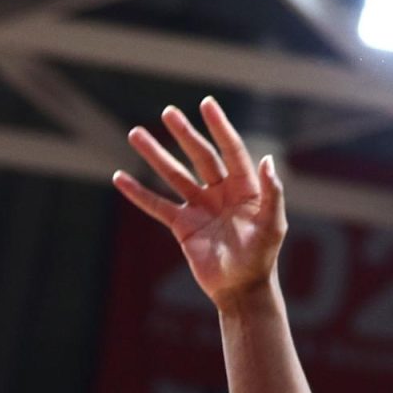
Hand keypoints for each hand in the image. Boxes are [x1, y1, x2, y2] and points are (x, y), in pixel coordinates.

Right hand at [112, 97, 286, 307]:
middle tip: (169, 112)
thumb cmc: (261, 257)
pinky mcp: (182, 225)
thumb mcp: (272, 225)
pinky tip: (119, 177)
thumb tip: (267, 160)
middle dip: (185, 134)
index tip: (206, 104)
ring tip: (135, 133)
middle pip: (200, 156)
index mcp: (245, 187)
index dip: (220, 127)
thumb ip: (272, 193)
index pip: (231, 150)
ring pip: (174, 175)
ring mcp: (200, 206)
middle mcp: (221, 192)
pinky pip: (157, 205)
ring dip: (156, 155)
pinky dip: (138, 193)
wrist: (241, 288)